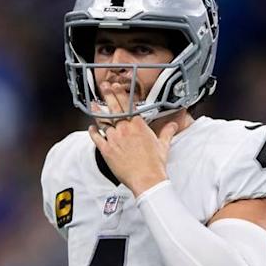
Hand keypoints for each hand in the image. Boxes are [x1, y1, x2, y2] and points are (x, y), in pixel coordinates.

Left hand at [88, 82, 176, 196]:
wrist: (146, 179)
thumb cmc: (155, 164)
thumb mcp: (163, 145)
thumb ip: (167, 132)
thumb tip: (173, 125)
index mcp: (138, 125)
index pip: (128, 105)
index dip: (120, 94)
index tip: (116, 86)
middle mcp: (125, 129)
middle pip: (114, 108)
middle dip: (108, 95)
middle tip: (104, 87)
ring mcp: (114, 139)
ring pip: (103, 121)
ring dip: (97, 112)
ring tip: (93, 104)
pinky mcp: (106, 150)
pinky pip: (96, 138)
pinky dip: (93, 132)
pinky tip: (91, 127)